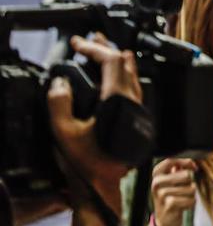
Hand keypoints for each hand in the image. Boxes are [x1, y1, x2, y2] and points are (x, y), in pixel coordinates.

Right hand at [48, 36, 142, 201]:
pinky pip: (135, 86)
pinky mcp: (139, 118)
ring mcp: (139, 109)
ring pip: (132, 74)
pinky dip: (125, 74)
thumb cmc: (87, 162)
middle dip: (106, 48)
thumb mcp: (64, 132)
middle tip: (91, 40)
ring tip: (105, 49)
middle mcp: (133, 101)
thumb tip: (60, 83)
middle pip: (124, 64)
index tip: (78, 43)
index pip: (111, 61)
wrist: (105, 184)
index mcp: (117, 100)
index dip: (94, 48)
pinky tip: (120, 75)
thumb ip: (59, 103)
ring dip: (118, 59)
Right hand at [151, 157, 196, 225]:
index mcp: (156, 175)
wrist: (163, 220)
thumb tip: (190, 162)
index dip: (185, 162)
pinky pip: (192, 200)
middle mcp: (156, 183)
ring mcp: (162, 194)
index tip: (194, 167)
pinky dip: (191, 204)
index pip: (171, 161)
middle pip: (186, 175)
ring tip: (181, 199)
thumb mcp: (170, 181)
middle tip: (182, 191)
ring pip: (191, 189)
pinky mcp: (169, 205)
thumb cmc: (170, 197)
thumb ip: (178, 169)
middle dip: (190, 183)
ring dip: (191, 195)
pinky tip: (182, 207)